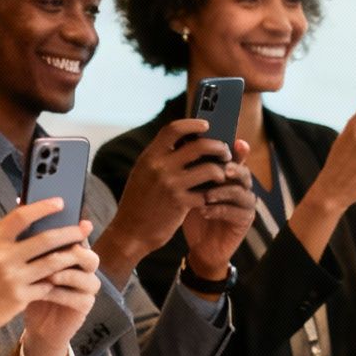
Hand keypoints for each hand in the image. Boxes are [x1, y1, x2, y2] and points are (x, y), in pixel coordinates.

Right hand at [0, 199, 91, 355]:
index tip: (61, 203)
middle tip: (86, 227)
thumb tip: (24, 209)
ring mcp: (12, 278)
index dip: (44, 207)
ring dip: (71, 256)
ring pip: (53, 262)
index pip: (21, 216)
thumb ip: (1, 232)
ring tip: (82, 251)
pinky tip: (66, 277)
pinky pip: (47, 284)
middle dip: (70, 232)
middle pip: (46, 239)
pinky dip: (57, 280)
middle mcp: (1, 257)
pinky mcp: (20, 297)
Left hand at [20, 234, 100, 355]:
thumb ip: (29, 245)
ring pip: (90, 277)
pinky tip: (44, 293)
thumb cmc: (30, 291)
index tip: (58, 229)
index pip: (77, 239)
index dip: (72, 232)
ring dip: (68, 275)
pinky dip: (62, 295)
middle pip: (90, 256)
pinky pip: (81, 298)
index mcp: (71, 255)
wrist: (37, 326)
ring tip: (48, 275)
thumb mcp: (26, 267)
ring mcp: (86, 289)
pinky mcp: (84, 307)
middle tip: (54, 253)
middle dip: (74, 253)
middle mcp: (83, 270)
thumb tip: (19, 212)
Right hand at [94, 117, 234, 283]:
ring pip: (210, 169)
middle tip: (225, 151)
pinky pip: (207, 193)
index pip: (174, 129)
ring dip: (221, 171)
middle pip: (199, 146)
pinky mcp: (181, 203)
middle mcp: (160, 167)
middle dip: (218, 147)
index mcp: (150, 156)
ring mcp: (171, 185)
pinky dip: (214, 193)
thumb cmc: (139, 202)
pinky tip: (215, 194)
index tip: (206, 125)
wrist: (130, 232)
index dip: (193, 124)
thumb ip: (161, 158)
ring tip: (223, 174)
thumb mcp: (144, 173)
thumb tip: (187, 142)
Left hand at [182, 139, 256, 282]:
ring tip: (206, 195)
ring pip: (241, 191)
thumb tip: (180, 144)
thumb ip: (192, 170)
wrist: (200, 246)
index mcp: (230, 176)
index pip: (236, 158)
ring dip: (222, 192)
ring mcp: (246, 204)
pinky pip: (237, 212)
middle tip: (221, 169)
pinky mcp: (245, 220)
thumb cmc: (194, 213)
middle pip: (243, 171)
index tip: (231, 143)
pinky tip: (204, 211)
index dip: (236, 150)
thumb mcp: (190, 189)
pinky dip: (220, 210)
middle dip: (232, 168)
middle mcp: (241, 187)